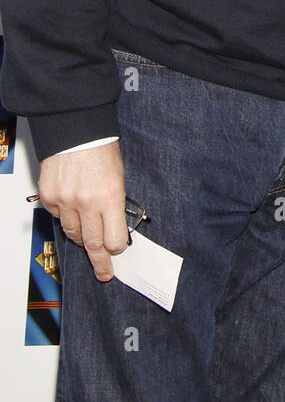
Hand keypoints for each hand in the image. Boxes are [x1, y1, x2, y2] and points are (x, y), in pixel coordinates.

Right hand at [39, 143, 126, 281]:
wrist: (76, 129)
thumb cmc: (100, 148)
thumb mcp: (119, 177)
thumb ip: (115, 203)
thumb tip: (114, 226)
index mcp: (109, 196)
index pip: (114, 239)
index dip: (117, 248)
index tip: (117, 250)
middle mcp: (86, 202)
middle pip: (92, 244)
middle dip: (100, 261)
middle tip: (104, 272)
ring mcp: (64, 201)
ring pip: (73, 234)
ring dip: (82, 238)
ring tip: (88, 240)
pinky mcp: (48, 197)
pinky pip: (57, 218)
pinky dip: (65, 217)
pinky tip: (73, 208)